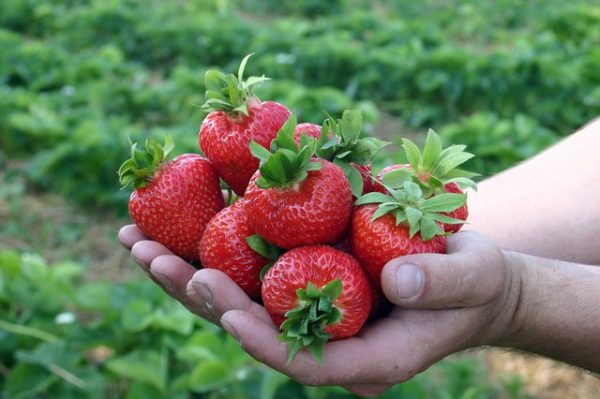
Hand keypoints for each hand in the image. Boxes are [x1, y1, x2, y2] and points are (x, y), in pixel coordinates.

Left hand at [118, 226, 520, 395]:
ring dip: (188, 270)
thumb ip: (442, 282)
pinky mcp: (308, 282)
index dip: (255, 333)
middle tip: (149, 258)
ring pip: (241, 299)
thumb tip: (399, 277)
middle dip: (197, 296)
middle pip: (251, 326)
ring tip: (138, 241)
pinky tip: (183, 219)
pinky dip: (218, 248)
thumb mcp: (475, 280)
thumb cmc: (476, 286)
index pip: (298, 357)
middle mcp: (326, 339)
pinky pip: (256, 270)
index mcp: (364, 358)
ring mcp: (312, 312)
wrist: (469, 282)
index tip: (215, 301)